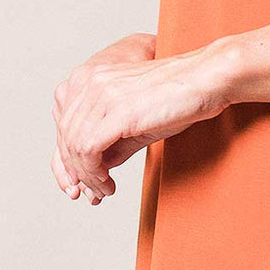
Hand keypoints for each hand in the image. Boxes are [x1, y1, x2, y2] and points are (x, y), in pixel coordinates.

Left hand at [51, 36, 239, 203]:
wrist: (206, 80)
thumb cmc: (178, 97)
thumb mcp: (136, 121)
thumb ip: (112, 141)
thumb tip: (97, 167)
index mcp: (90, 77)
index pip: (63, 122)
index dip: (68, 156)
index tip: (83, 179)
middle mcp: (89, 81)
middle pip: (65, 136)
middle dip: (76, 171)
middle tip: (94, 192)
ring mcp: (101, 94)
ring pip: (74, 146)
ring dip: (87, 176)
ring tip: (103, 191)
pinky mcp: (117, 112)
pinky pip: (88, 150)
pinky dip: (93, 173)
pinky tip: (107, 183)